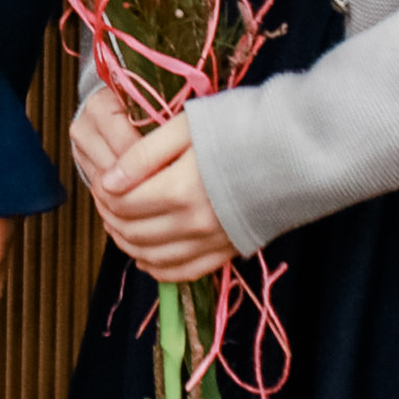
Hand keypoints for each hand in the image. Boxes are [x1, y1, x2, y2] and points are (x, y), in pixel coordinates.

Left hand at [76, 92, 237, 282]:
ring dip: (128, 244)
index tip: (101, 179)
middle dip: (111, 217)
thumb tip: (108, 182)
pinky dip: (157, 268)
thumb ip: (143, 155)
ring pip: (153, 257)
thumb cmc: (241, 128)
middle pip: (134, 232)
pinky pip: (183, 272)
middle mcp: (193, 225)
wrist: (297, 149)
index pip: (123, 203)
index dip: (103, 193)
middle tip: (105, 200)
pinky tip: (145, 256)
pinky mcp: (228, 251)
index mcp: (179, 190)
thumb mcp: (186, 127)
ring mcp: (212, 243)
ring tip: (118, 224)